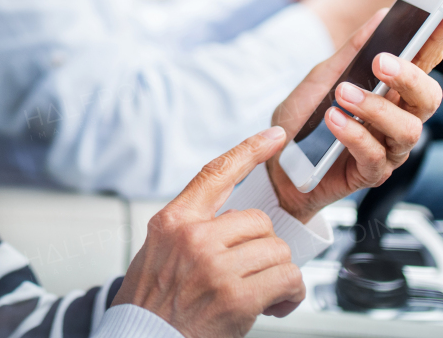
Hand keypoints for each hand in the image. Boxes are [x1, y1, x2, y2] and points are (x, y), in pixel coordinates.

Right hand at [114, 128, 306, 337]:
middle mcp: (193, 237)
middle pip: (258, 221)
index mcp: (173, 221)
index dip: (249, 150)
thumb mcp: (159, 251)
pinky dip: (289, 296)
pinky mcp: (236, 295)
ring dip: (278, 276)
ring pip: (277, 250)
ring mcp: (214, 265)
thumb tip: (237, 222)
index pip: (216, 174)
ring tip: (261, 294)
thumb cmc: (153, 304)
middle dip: (263, 249)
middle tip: (251, 274)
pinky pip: (287, 279)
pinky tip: (273, 307)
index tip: (274, 137)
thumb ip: (193, 229)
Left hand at [265, 3, 442, 223]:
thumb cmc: (305, 117)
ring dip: (375, 108)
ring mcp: (388, 147)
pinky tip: (333, 119)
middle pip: (428, 98)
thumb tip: (383, 15)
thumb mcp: (323, 76)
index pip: (425, 61)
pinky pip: (375, 155)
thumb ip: (353, 50)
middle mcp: (398, 118)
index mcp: (391, 90)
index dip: (440, 36)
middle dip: (409, 77)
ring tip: (343, 93)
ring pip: (408, 129)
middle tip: (381, 62)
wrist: (274, 161)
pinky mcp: (370, 173)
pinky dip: (354, 134)